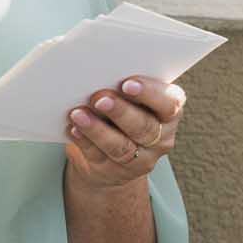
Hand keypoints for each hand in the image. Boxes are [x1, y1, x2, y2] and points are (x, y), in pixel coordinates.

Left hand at [63, 76, 185, 190]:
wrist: (112, 150)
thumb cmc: (123, 107)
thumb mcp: (131, 95)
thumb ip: (123, 84)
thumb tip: (99, 70)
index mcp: (169, 112)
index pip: (169, 103)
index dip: (150, 93)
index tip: (127, 83)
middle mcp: (161, 138)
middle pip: (144, 127)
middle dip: (120, 111)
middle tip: (99, 98)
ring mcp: (140, 159)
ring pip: (121, 147)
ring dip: (97, 130)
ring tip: (78, 114)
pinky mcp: (115, 172)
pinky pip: (99, 157)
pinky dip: (84, 142)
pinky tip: (73, 129)